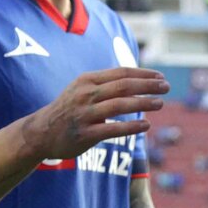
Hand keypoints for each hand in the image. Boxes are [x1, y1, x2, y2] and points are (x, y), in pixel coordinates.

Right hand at [21, 67, 166, 162]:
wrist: (40, 132)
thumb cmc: (69, 109)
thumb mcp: (83, 89)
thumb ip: (107, 84)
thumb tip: (139, 79)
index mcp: (87, 80)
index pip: (121, 73)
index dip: (143, 74)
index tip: (160, 77)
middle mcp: (86, 94)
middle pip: (123, 86)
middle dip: (148, 86)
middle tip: (166, 87)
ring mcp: (85, 114)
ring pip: (119, 105)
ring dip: (143, 104)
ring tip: (160, 104)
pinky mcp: (85, 134)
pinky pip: (112, 129)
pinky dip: (131, 127)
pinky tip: (146, 126)